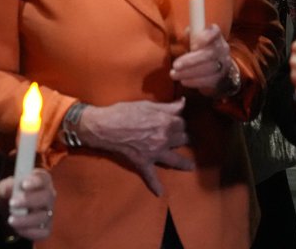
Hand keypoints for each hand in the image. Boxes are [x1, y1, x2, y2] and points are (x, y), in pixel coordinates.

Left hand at [0, 168, 54, 241]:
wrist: (7, 210)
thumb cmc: (10, 194)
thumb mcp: (4, 188)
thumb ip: (6, 187)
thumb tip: (9, 189)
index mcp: (42, 180)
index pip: (43, 178)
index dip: (35, 181)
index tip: (23, 185)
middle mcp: (49, 195)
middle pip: (46, 197)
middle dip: (29, 201)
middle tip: (12, 203)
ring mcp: (49, 212)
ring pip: (43, 216)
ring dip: (26, 219)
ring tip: (11, 220)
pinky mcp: (46, 228)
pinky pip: (43, 233)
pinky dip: (30, 232)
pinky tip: (17, 229)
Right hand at [76, 99, 192, 195]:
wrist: (106, 127)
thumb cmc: (125, 112)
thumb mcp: (148, 105)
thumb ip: (168, 106)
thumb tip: (183, 103)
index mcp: (166, 122)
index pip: (182, 122)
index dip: (179, 121)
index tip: (176, 121)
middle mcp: (164, 139)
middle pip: (182, 139)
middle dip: (182, 137)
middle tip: (180, 137)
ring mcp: (155, 154)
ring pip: (176, 160)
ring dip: (184, 163)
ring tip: (190, 166)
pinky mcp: (143, 163)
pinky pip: (151, 177)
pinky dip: (155, 186)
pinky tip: (160, 193)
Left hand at [170, 24, 237, 96]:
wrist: (218, 68)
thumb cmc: (201, 51)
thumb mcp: (195, 40)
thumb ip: (191, 36)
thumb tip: (186, 34)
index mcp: (216, 36)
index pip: (215, 32)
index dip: (205, 37)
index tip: (193, 45)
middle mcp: (223, 49)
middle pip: (209, 54)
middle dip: (190, 61)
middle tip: (175, 65)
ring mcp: (224, 64)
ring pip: (209, 69)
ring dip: (189, 72)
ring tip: (174, 74)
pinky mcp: (221, 78)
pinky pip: (209, 80)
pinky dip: (194, 81)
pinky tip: (183, 81)